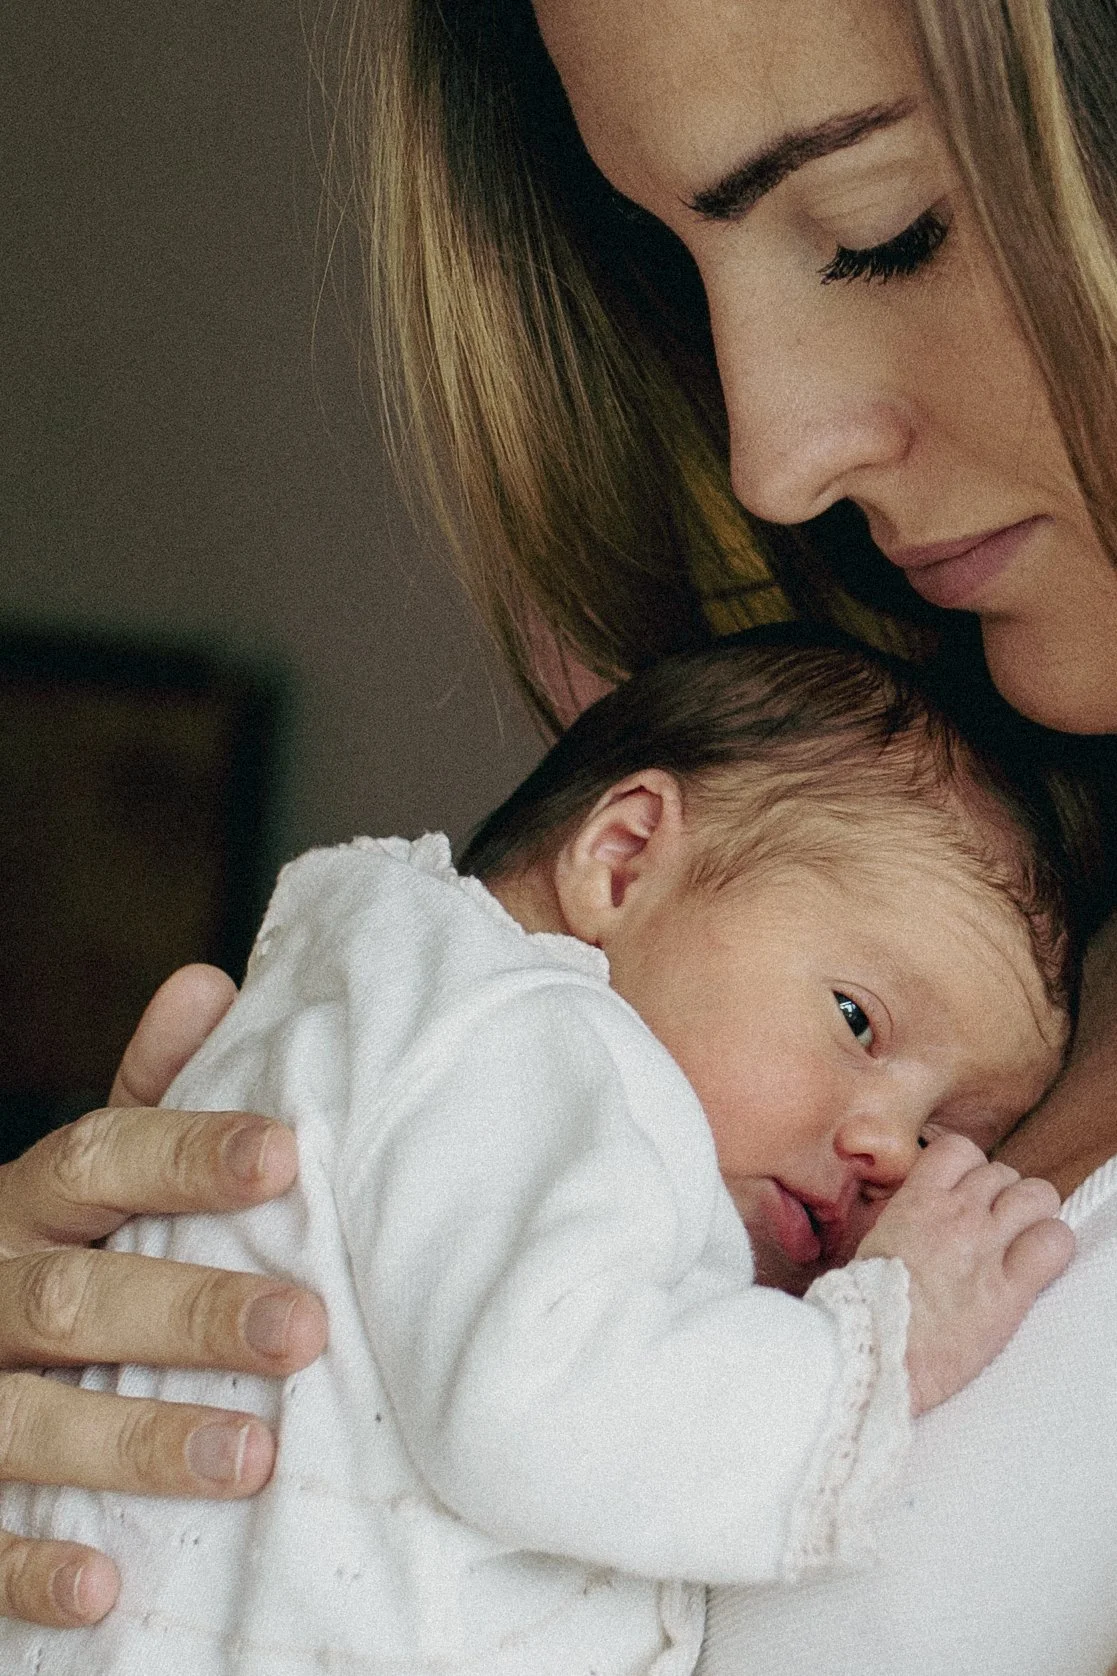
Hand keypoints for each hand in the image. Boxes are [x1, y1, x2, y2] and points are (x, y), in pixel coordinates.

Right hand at [0, 965, 326, 1627]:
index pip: (100, 1159)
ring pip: (28, 1421)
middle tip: (302, 1327)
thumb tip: (211, 982)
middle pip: (76, 1300)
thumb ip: (145, 1097)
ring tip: (253, 1458)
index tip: (285, 1156)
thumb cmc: (39, 1254)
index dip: (188, 1156)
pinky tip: (110, 1583)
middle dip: (189, 1314)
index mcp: (26, 1206)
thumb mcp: (78, 1176)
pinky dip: (31, 1567)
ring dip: (137, 1442)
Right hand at [856, 1131, 1073, 1415]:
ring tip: (1021, 1240)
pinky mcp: (1010, 1290)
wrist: (874, 1351)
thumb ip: (903, 1216)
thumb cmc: (863, 1306)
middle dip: (1003, 1196)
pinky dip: (1052, 1246)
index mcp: (917, 1201)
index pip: (960, 1150)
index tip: (968, 1193)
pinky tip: (1037, 1265)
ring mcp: (986, 1248)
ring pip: (1038, 1196)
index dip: (971, 1170)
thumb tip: (918, 1210)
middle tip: (995, 1227)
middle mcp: (957, 1215)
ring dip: (1033, 1214)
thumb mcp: (872, 1240)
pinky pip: (1054, 1243)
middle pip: (1003, 1173)